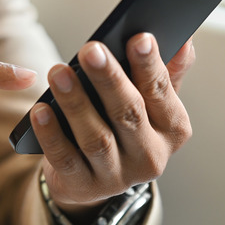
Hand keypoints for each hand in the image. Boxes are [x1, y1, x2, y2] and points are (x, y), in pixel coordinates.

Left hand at [30, 33, 193, 216]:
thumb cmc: (125, 129)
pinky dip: (52, 134)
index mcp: (172, 130)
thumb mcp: (150, 104)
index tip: (138, 37)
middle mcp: (150, 157)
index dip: (150, 66)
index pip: (161, 92)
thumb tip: (184, 41)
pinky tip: (40, 110)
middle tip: (90, 50)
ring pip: (96, 138)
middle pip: (128, 114)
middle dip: (109, 80)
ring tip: (58, 74)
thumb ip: (166, 73)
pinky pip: (66, 159)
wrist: (95, 177)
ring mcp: (117, 177)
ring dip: (76, 104)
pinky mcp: (84, 187)